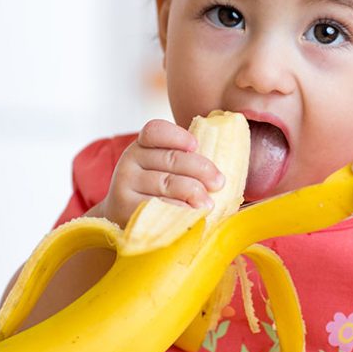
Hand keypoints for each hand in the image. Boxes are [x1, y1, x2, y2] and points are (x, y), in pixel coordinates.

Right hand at [98, 119, 224, 225]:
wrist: (124, 220)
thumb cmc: (156, 191)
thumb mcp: (164, 169)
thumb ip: (185, 159)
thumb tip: (228, 153)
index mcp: (142, 145)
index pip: (155, 131)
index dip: (177, 136)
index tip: (196, 145)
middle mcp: (130, 161)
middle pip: (170, 158)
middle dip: (200, 169)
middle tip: (219, 182)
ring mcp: (124, 184)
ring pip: (166, 183)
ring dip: (193, 192)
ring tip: (209, 203)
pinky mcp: (125, 208)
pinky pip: (157, 206)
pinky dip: (178, 210)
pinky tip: (191, 214)